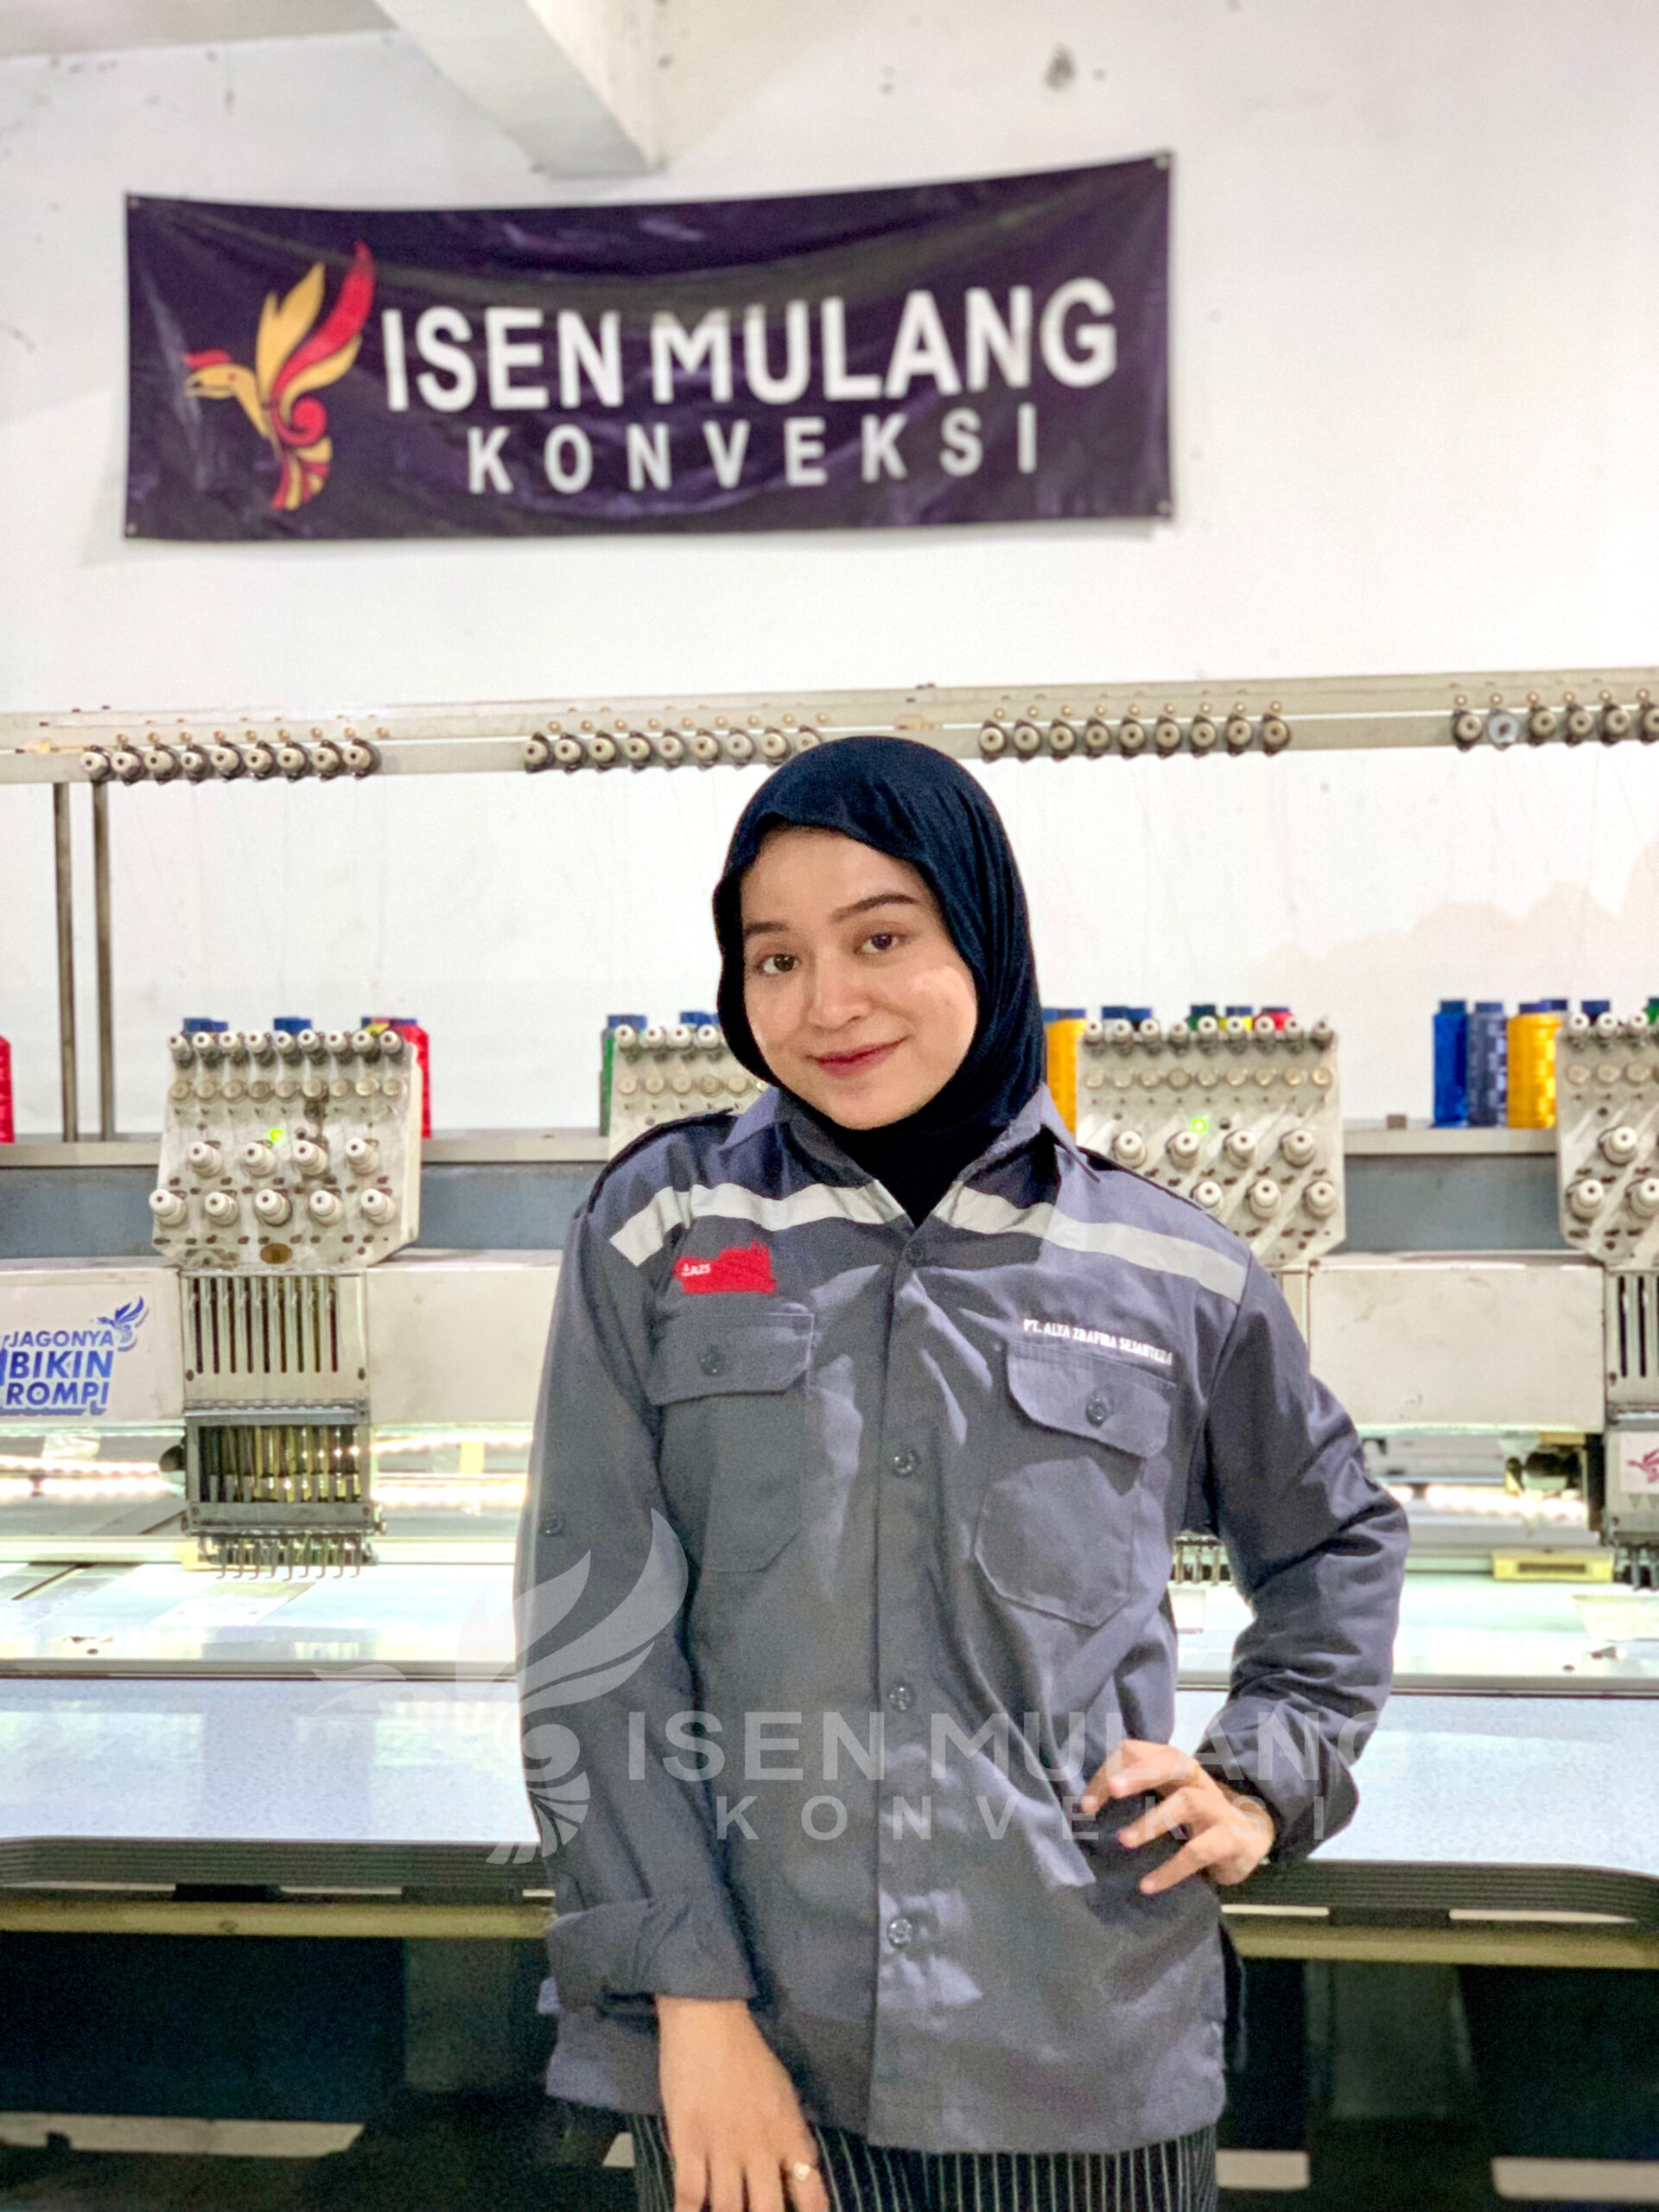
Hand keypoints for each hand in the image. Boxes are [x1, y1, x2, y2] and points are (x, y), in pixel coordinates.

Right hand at [655, 1996, 828, 2211]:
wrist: (707, 2020)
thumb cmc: (748, 2054)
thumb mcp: (784, 2092)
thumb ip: (792, 2135)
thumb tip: (800, 2170)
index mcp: (788, 2134)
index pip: (810, 2191)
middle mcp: (760, 2148)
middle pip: (767, 2210)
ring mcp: (722, 2148)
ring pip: (728, 2210)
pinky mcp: (688, 2143)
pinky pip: (689, 2195)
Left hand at [1078, 1738, 1276, 1894]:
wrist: (1248, 1838)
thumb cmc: (1193, 1815)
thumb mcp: (1165, 1794)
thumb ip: (1134, 1790)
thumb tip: (1085, 1804)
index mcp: (1173, 1764)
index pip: (1137, 1751)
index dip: (1109, 1771)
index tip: (1086, 1805)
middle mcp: (1194, 1778)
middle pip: (1169, 1762)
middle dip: (1139, 1774)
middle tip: (1113, 1790)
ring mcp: (1214, 1806)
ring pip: (1184, 1802)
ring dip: (1151, 1821)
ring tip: (1123, 1841)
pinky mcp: (1228, 1839)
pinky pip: (1197, 1852)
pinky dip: (1171, 1869)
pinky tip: (1148, 1885)